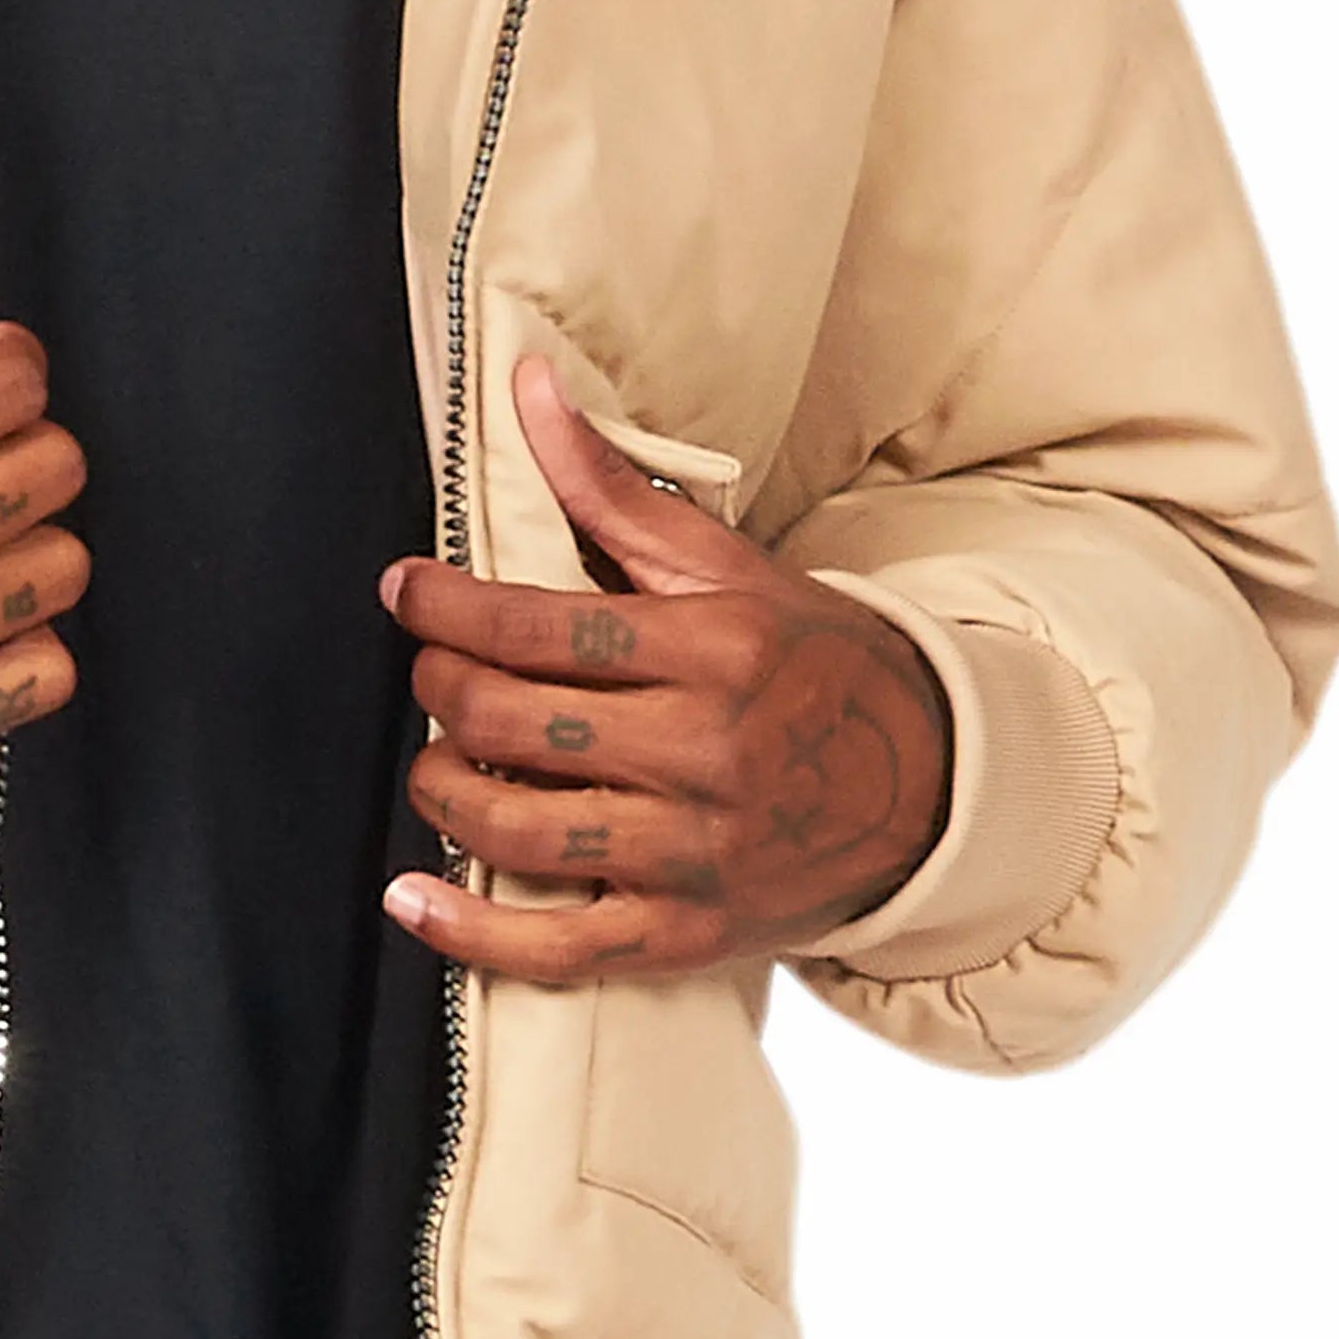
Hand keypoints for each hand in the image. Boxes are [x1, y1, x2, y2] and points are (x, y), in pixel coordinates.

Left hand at [379, 359, 952, 985]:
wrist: (934, 791)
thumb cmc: (816, 667)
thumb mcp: (731, 568)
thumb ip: (613, 489)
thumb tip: (529, 389)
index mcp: (714, 650)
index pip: (539, 628)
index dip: (445, 608)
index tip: (403, 590)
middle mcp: (705, 753)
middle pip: (513, 723)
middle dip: (439, 692)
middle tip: (429, 674)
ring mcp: (695, 854)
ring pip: (519, 830)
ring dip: (444, 791)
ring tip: (437, 763)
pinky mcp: (688, 934)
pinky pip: (557, 948)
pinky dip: (469, 931)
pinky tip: (412, 898)